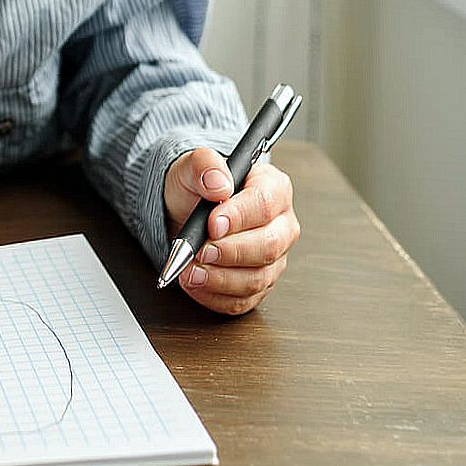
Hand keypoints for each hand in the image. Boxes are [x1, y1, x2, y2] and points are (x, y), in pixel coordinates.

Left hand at [162, 146, 298, 314]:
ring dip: (220, 279)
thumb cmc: (197, 187)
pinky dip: (215, 297)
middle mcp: (280, 225)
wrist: (184, 210)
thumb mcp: (192, 166)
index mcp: (273, 188)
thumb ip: (204, 165)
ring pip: (257, 278)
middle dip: (230, 252)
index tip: (211, 224)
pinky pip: (243, 300)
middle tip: (200, 250)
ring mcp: (273, 258)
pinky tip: (195, 285)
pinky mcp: (258, 283)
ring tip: (190, 271)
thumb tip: (218, 183)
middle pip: (269, 246)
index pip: (265, 204)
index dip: (238, 217)